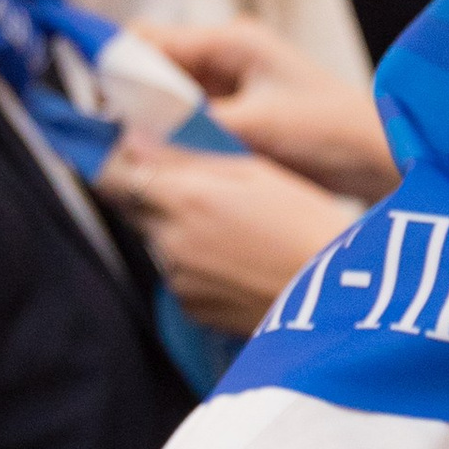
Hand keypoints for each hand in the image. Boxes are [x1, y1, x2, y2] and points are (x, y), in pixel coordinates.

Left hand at [99, 140, 358, 332]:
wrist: (340, 298)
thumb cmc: (308, 226)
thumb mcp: (256, 172)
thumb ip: (186, 156)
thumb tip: (132, 140)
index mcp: (186, 198)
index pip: (111, 174)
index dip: (108, 160)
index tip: (116, 150)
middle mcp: (170, 240)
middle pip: (133, 209)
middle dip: (151, 195)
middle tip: (197, 191)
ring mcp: (177, 278)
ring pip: (158, 242)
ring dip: (177, 231)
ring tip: (233, 231)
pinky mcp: (191, 308)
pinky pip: (178, 277)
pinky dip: (195, 265)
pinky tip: (237, 262)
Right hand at [137, 20, 396, 196]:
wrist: (383, 155)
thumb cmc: (332, 131)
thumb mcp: (257, 127)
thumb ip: (193, 126)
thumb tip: (131, 138)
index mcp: (229, 40)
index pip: (146, 39)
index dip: (114, 68)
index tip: (97, 107)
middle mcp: (227, 54)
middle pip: (153, 68)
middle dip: (131, 101)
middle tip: (114, 140)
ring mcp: (233, 83)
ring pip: (169, 97)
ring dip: (153, 123)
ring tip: (137, 155)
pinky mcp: (240, 112)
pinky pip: (191, 118)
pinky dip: (177, 136)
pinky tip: (168, 163)